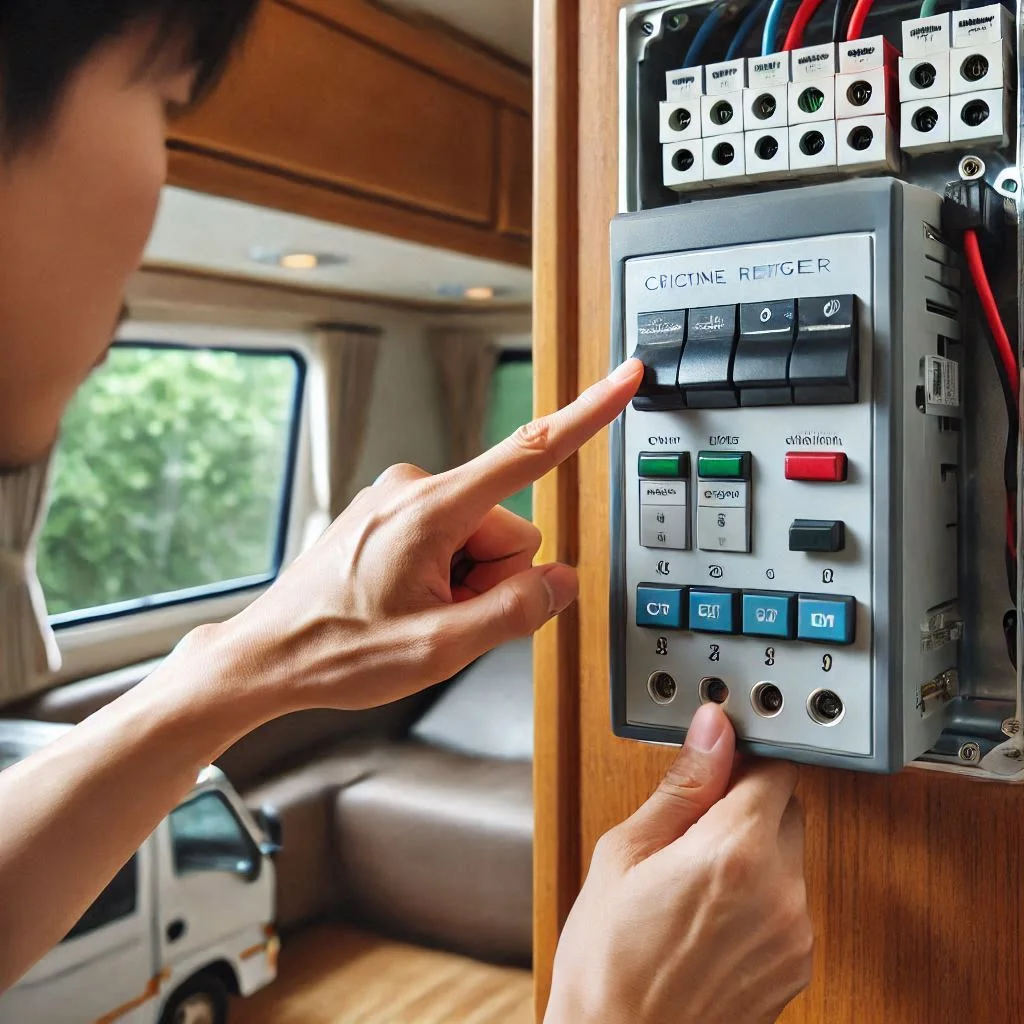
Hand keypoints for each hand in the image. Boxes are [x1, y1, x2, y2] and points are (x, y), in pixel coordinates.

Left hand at [209, 359, 644, 710]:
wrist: (268, 657)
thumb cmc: (337, 651)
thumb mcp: (442, 647)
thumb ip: (517, 610)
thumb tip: (561, 581)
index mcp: (432, 508)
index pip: (533, 452)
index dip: (589, 415)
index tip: (625, 379)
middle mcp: (414, 486)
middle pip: (508, 528)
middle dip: (492, 578)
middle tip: (445, 616)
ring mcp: (398, 498)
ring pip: (479, 537)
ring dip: (466, 581)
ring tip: (418, 612)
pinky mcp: (390, 512)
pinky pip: (449, 537)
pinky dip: (444, 574)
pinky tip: (404, 602)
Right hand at [546, 704, 812, 1023]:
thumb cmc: (606, 964)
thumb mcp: (625, 853)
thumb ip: (682, 785)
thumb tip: (711, 732)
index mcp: (735, 853)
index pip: (775, 766)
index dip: (740, 758)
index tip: (714, 762)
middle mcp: (781, 893)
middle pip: (786, 808)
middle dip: (744, 803)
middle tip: (689, 828)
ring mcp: (794, 936)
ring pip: (787, 857)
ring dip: (752, 852)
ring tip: (690, 880)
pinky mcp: (795, 967)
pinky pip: (787, 904)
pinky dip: (759, 896)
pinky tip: (707, 914)